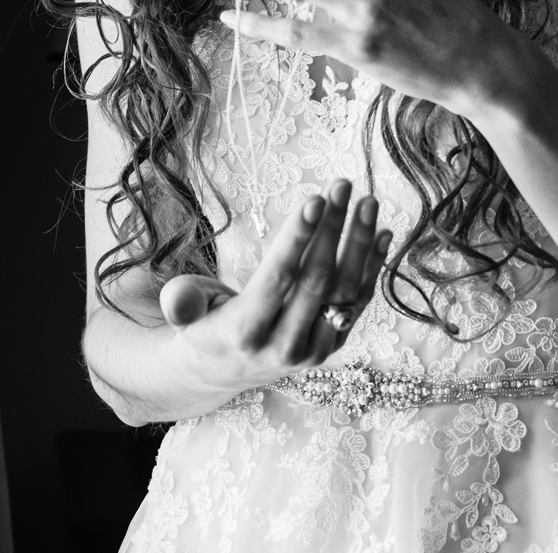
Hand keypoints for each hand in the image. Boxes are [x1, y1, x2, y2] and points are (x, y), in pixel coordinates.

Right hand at [159, 180, 391, 393]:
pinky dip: (373, 266)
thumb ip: (182, 303)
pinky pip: (359, 301)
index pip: (279, 279)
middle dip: (333, 229)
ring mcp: (314, 348)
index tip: (316, 200)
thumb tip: (176, 302)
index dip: (299, 239)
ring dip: (359, 244)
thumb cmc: (203, 325)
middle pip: (317, 281)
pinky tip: (381, 232)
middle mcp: (285, 345)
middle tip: (342, 186)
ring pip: (345, 291)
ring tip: (367, 202)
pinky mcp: (333, 343)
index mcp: (245, 332)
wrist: (225, 371)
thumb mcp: (184, 314)